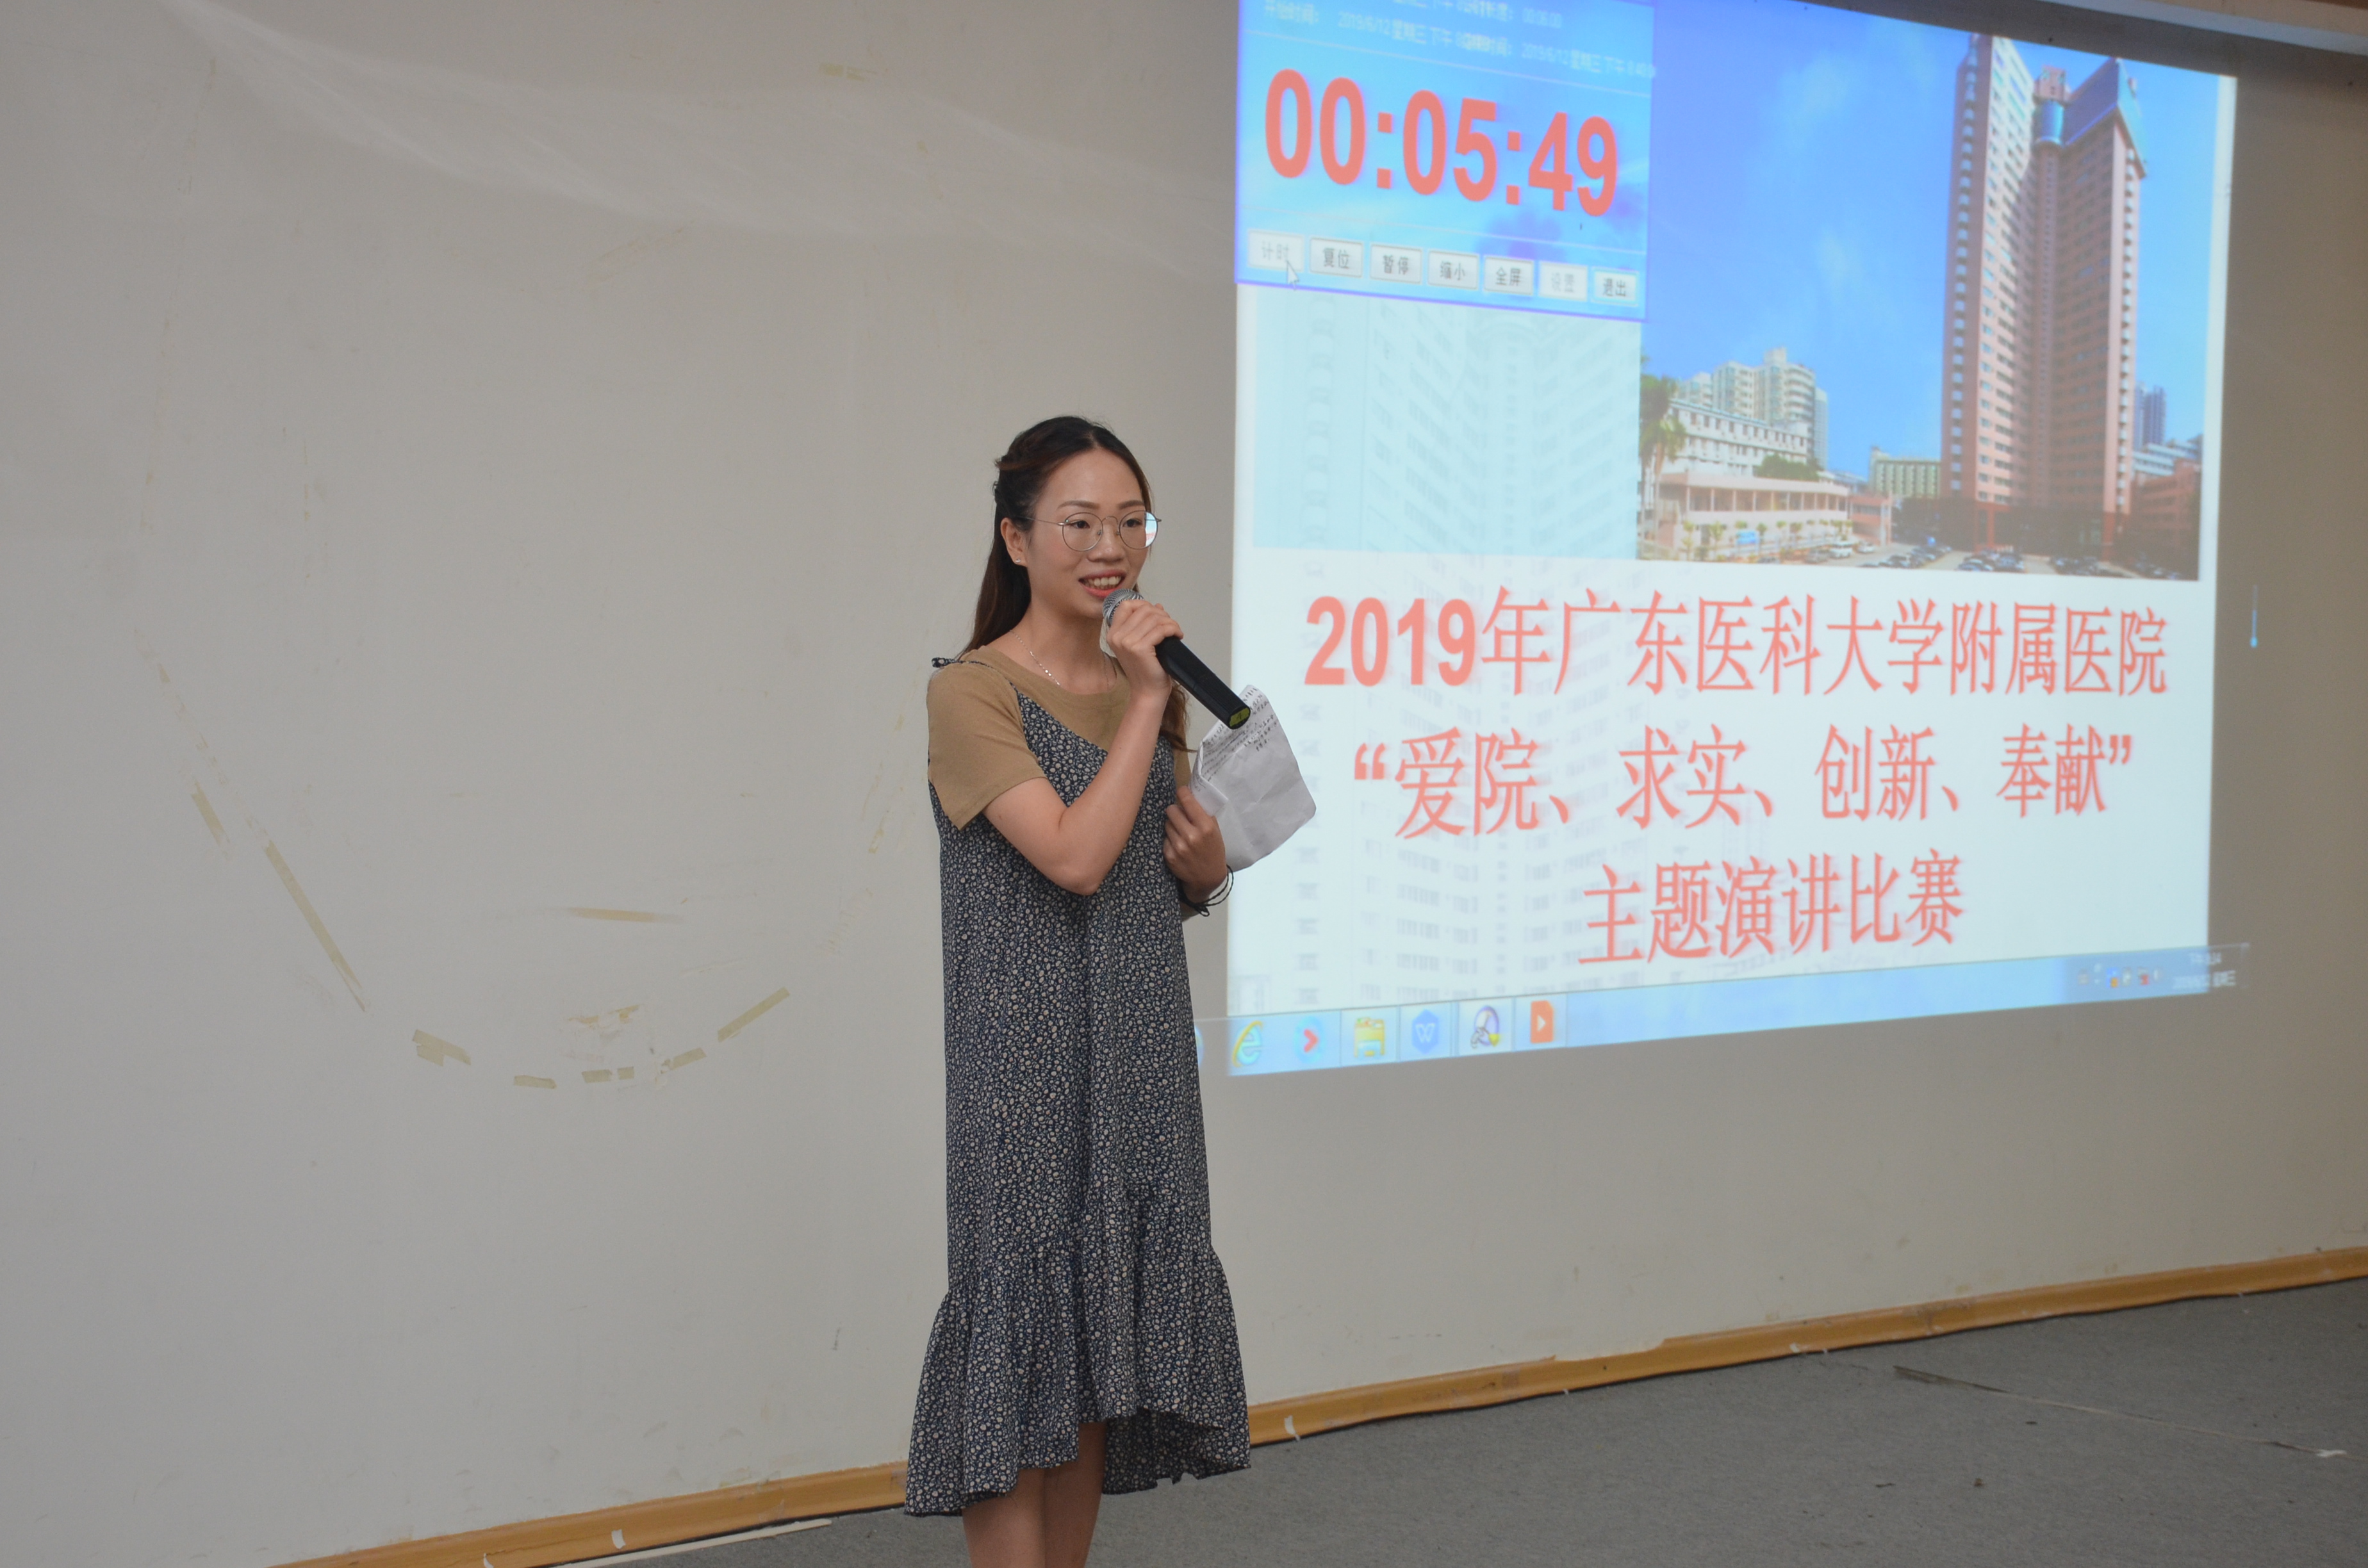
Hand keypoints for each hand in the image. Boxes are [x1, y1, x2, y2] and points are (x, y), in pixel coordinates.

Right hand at [1105, 596, 1181, 702]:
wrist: (1148, 692)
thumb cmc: (1146, 669)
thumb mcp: (1141, 643)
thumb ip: (1145, 624)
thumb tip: (1158, 606)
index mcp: (1113, 633)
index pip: (1126, 605)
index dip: (1144, 604)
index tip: (1157, 614)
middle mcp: (1117, 636)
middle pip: (1143, 609)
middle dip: (1161, 615)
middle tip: (1170, 626)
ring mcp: (1126, 642)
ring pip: (1154, 618)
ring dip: (1170, 622)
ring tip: (1175, 631)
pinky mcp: (1139, 648)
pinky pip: (1161, 629)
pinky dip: (1173, 629)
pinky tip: (1177, 636)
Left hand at [1164, 784, 1226, 902]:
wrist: (1208, 878)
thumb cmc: (1213, 851)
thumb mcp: (1215, 831)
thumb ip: (1203, 814)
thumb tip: (1189, 796)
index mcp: (1206, 827)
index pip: (1187, 801)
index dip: (1182, 793)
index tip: (1181, 791)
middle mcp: (1191, 836)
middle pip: (1171, 810)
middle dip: (1175, 810)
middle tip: (1180, 815)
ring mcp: (1178, 846)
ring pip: (1166, 823)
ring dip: (1172, 825)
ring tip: (1180, 832)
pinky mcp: (1169, 855)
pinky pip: (1164, 838)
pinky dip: (1169, 838)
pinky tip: (1177, 844)